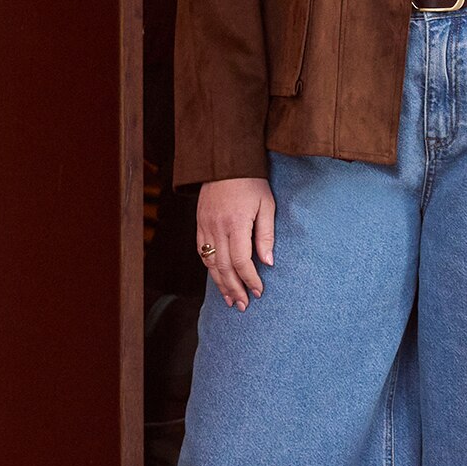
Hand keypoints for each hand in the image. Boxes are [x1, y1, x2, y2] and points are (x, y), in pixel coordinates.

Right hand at [196, 177, 274, 309]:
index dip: (250, 279)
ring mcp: (205, 226)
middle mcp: (216, 228)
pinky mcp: (199, 223)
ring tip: (230, 299)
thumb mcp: (266, 205)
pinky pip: (201, 251)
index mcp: (235, 224)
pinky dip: (210, 268)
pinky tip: (218, 277)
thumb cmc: (251, 182)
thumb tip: (267, 263)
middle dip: (234, 289)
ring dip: (220, 283)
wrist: (225, 160)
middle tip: (243, 305)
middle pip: (224, 267)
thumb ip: (266, 235)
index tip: (258, 291)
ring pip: (210, 263)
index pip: (242, 261)